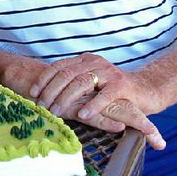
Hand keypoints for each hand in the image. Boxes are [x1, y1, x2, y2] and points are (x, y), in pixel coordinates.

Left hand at [29, 53, 165, 149]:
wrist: (144, 90)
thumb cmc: (112, 90)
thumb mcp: (90, 82)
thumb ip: (73, 83)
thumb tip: (45, 93)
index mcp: (84, 60)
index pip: (58, 66)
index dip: (44, 79)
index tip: (32, 92)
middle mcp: (95, 62)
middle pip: (66, 74)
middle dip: (51, 91)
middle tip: (42, 107)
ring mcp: (108, 72)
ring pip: (81, 83)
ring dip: (66, 99)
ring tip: (56, 112)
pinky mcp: (122, 85)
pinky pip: (104, 95)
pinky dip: (92, 105)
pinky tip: (82, 115)